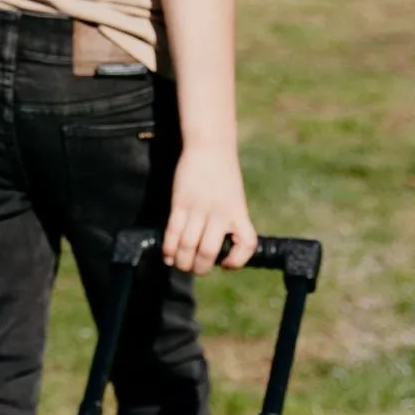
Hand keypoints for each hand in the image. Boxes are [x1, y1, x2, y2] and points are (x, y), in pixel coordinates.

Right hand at [164, 145, 257, 274]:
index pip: (246, 245)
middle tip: (194, 268)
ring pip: (188, 246)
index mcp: (238, 213)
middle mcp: (220, 213)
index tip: (226, 263)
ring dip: (182, 262)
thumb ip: (229, 221)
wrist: (210, 146)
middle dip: (200, 268)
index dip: (236, 261)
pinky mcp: (180, 202)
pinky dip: (169, 249)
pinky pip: (173, 232)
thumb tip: (215, 251)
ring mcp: (199, 208)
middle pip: (208, 252)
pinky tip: (168, 255)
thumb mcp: (235, 199)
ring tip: (180, 264)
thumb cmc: (223, 175)